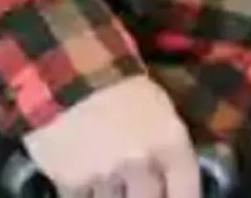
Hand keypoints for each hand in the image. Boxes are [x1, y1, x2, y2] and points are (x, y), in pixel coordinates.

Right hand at [19, 75, 201, 197]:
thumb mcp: (157, 107)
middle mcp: (141, 164)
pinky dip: (82, 192)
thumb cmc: (116, 80)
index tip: (170, 197)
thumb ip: (167, 148)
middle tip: (138, 188)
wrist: (64, 66)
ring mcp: (105, 176)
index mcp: (169, 142)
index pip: (187, 193)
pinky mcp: (71, 182)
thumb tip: (167, 180)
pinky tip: (81, 175)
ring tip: (105, 172)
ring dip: (111, 193)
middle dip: (143, 196)